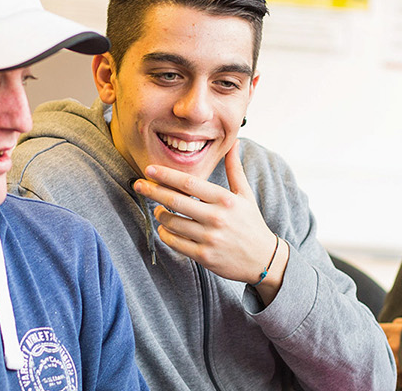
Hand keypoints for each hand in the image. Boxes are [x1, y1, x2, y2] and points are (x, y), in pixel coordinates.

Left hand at [133, 140, 289, 297]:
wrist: (263, 259)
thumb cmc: (251, 223)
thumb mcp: (245, 195)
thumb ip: (235, 169)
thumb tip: (234, 143)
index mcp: (225, 200)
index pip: (189, 184)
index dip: (166, 175)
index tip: (150, 169)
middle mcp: (216, 218)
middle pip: (175, 201)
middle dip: (152, 191)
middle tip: (138, 184)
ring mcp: (209, 238)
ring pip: (171, 223)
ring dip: (160, 214)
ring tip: (159, 209)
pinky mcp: (203, 256)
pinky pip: (174, 242)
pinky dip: (165, 233)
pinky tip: (165, 227)